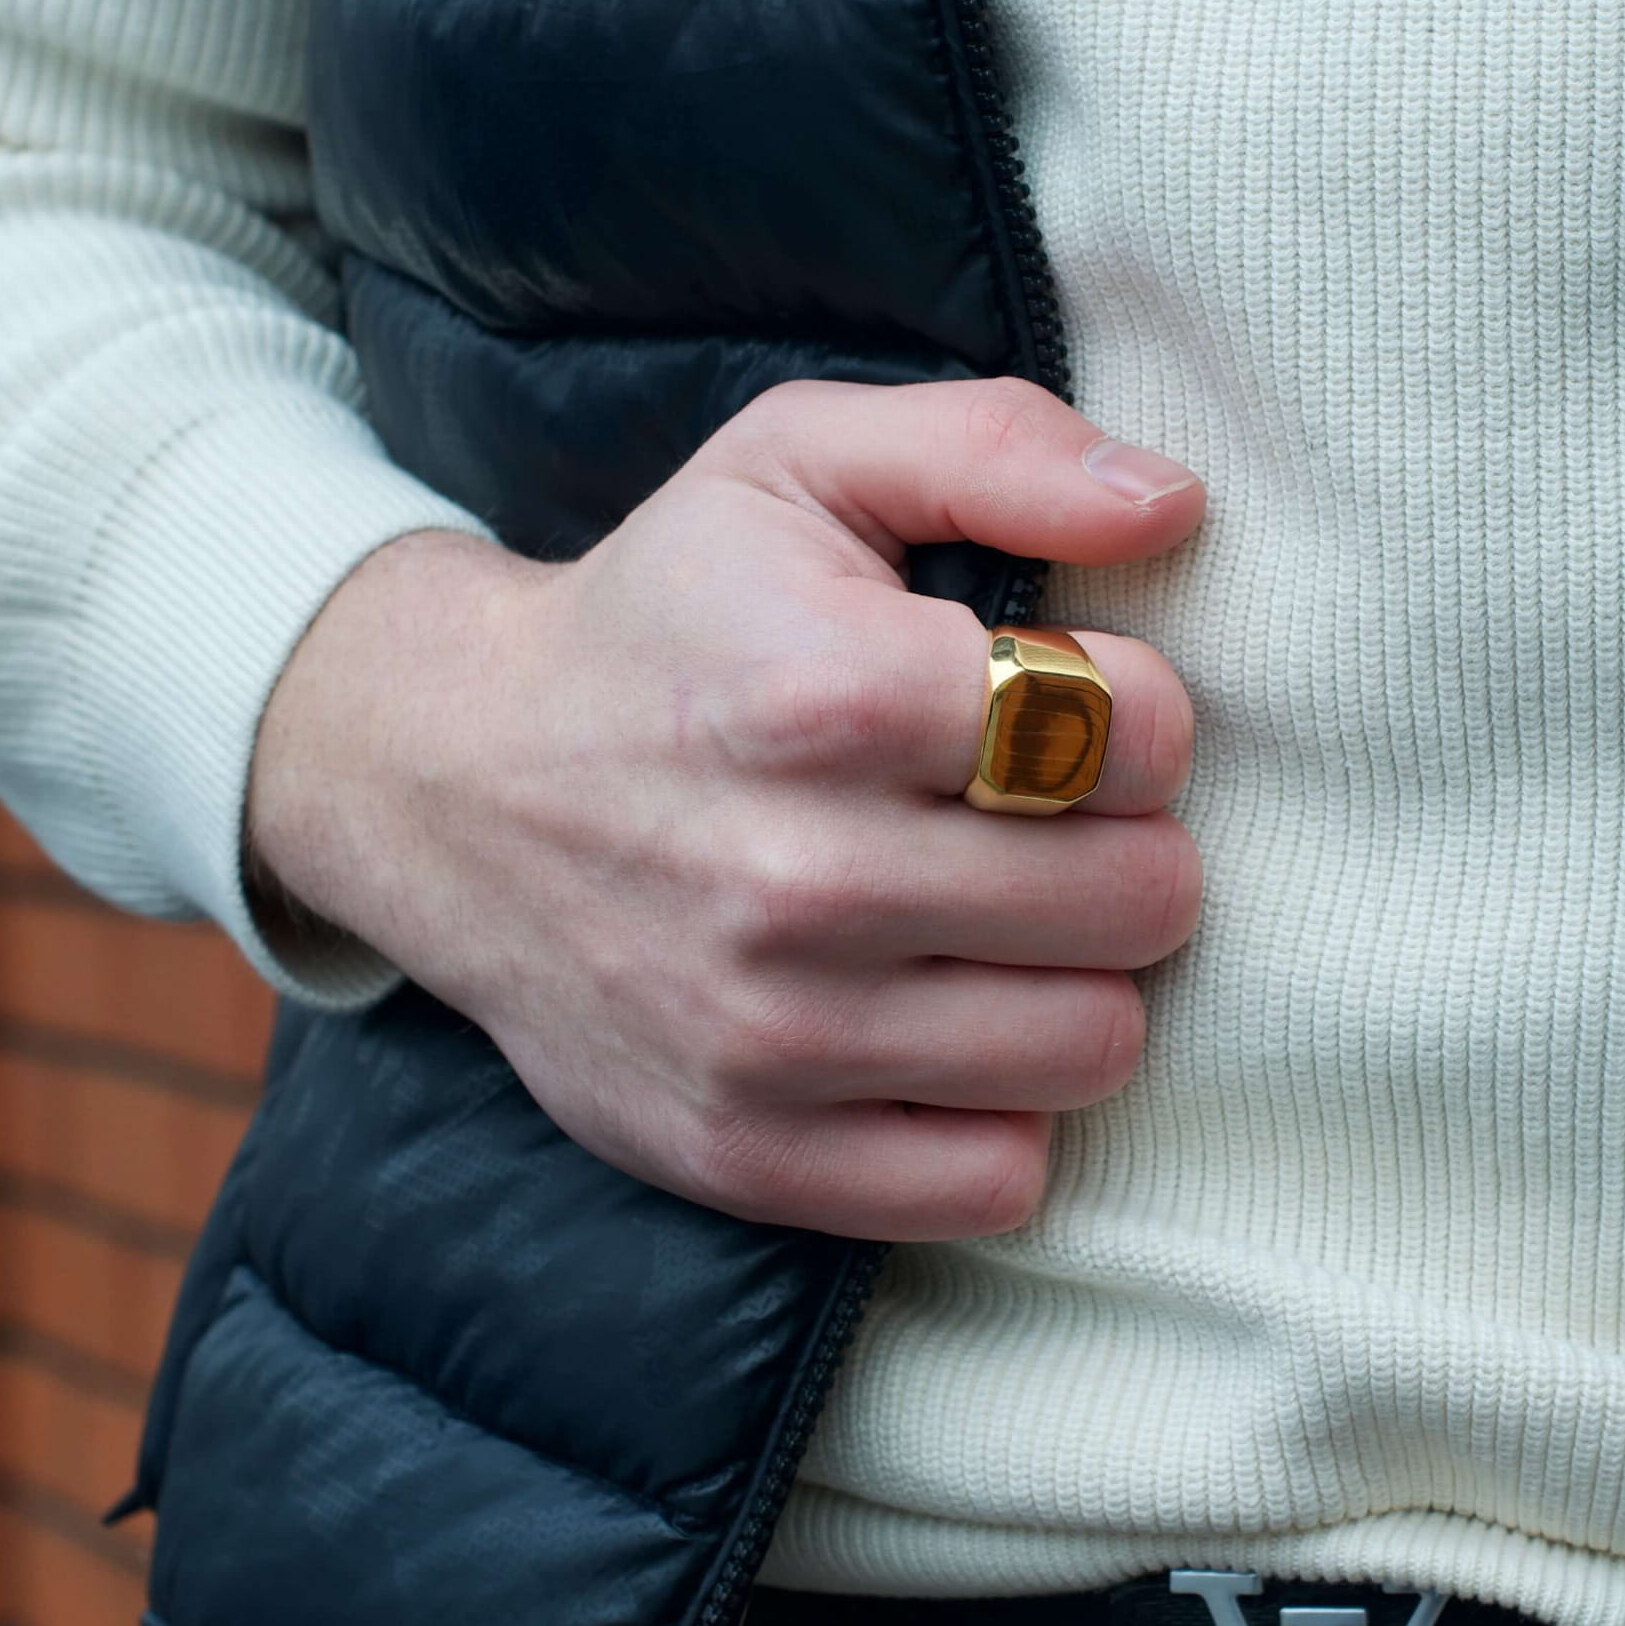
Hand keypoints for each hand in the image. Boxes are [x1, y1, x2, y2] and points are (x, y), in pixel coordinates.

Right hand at [247, 377, 1204, 1240]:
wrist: (451, 783)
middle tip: (1042, 818)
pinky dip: (999, 1105)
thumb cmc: (663, 618)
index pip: (1137, 735)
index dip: (1139, 712)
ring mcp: (771, 1040)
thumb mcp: (798, 464)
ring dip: (1073, 976)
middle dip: (1124, 844)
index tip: (1066, 708)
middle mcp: (800, 880)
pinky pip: (996, 1180)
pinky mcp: (747, 1152)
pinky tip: (942, 1024)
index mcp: (828, 695)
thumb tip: (1173, 506)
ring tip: (994, 918)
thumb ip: (995, 446)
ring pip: (1092, 1046)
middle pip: (1142, 899)